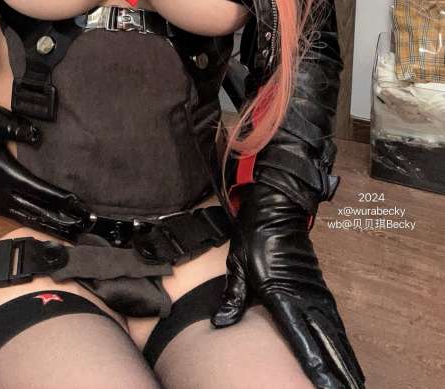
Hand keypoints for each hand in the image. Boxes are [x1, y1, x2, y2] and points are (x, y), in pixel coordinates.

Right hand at [0, 87, 89, 240]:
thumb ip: (13, 125)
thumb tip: (37, 136)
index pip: (32, 187)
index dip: (56, 197)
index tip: (77, 204)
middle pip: (31, 209)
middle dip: (58, 218)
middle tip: (84, 225)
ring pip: (22, 215)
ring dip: (47, 224)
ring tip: (71, 231)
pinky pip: (11, 214)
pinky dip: (31, 221)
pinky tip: (44, 225)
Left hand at [212, 181, 364, 388]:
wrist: (276, 206)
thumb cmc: (254, 235)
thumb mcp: (237, 263)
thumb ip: (233, 295)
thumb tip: (221, 322)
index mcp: (280, 294)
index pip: (300, 337)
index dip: (315, 363)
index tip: (326, 384)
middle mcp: (303, 296)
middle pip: (326, 340)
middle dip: (339, 369)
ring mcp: (315, 291)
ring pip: (334, 332)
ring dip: (345, 358)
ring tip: (355, 382)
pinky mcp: (319, 285)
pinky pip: (334, 318)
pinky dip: (343, 339)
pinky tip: (347, 354)